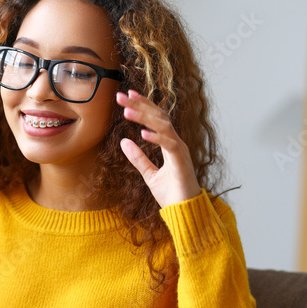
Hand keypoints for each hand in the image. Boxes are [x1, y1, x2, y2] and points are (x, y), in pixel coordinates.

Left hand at [117, 89, 200, 207]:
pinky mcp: (181, 162)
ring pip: (164, 126)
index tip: (128, 94)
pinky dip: (156, 138)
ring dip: (144, 117)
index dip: (143, 105)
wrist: (185, 213)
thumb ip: (138, 158)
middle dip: (140, 105)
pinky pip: (169, 145)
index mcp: (170, 144)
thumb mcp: (150, 175)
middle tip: (121, 96)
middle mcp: (177, 143)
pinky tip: (141, 133)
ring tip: (126, 111)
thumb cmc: (172, 194)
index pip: (156, 118)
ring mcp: (180, 151)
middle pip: (159, 117)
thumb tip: (124, 142)